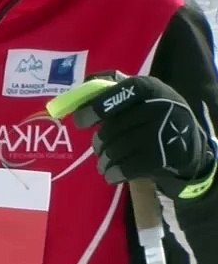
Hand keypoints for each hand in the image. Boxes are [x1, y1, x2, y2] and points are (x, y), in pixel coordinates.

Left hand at [74, 74, 217, 198]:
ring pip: (120, 148)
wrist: (188, 143)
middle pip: (115, 127)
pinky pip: (131, 167)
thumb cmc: (150, 116)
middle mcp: (160, 106)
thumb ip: (108, 92)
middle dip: (100, 141)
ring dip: (105, 159)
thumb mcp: (137, 97)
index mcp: (148, 87)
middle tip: (97, 148)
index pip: (119, 93)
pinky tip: (111, 175)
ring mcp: (166, 132)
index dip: (95, 108)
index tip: (79, 123)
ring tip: (103, 164)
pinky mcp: (168, 157)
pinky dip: (115, 172)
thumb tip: (75, 98)